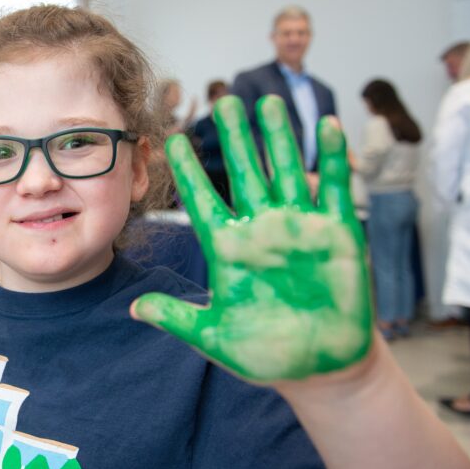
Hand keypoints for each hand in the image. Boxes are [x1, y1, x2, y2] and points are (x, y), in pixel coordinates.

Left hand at [131, 95, 371, 381]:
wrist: (320, 367)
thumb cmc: (266, 355)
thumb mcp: (214, 337)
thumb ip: (177, 318)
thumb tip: (133, 309)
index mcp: (228, 248)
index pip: (203, 200)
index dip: (190, 171)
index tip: (172, 140)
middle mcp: (261, 229)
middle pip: (245, 173)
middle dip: (235, 138)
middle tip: (223, 101)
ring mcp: (299, 227)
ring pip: (285, 171)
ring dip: (278, 137)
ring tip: (268, 102)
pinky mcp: (337, 234)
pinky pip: (333, 189)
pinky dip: (331, 157)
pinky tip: (325, 127)